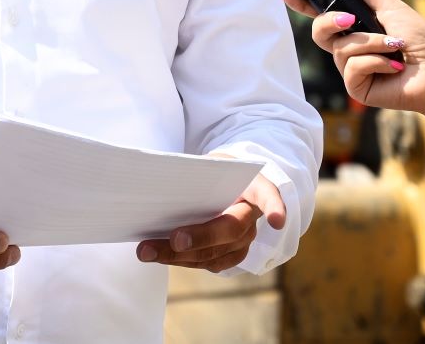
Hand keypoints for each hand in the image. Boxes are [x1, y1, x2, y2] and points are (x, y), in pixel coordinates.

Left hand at [137, 172, 284, 271]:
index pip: (268, 195)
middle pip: (231, 230)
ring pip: (216, 253)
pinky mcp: (231, 254)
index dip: (274, 207)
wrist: (226, 182)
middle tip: (174, 240)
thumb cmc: (216, 170)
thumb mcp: (211, 162)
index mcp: (253, 185)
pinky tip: (158, 255)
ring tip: (146, 251)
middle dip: (201, 237)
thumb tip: (159, 182)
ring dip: (179, 255)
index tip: (277, 220)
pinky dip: (182, 260)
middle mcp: (252, 216)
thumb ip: (196, 172)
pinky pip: (209, 263)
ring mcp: (244, 239)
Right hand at [282, 0, 424, 116]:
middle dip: (330, 22)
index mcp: (354, 27)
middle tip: (350, 20)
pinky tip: (393, 66)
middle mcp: (349, 47)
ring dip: (372, 43)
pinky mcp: (356, 87)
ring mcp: (351, 68)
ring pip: (341, 48)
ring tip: (394, 47)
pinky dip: (376, 62)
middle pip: (318, 32)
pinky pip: (353, 67)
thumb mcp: (391, 5)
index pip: (321, 15)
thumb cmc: (420, 40)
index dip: (303, 5)